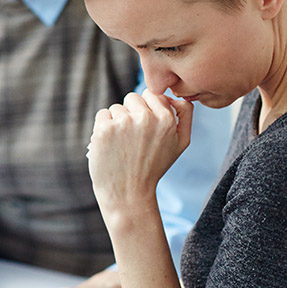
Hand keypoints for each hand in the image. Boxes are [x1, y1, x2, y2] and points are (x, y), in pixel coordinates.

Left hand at [89, 92, 191, 212]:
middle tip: (133, 137)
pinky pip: (102, 115)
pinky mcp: (103, 129)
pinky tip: (110, 144)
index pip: (152, 93)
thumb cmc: (153, 168)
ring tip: (123, 144)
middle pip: (132, 98)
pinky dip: (103, 126)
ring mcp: (122, 123)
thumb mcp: (180, 144)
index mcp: (166, 119)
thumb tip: (176, 94)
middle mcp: (145, 118)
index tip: (144, 124)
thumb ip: (184, 115)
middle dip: (131, 113)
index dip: (147, 107)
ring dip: (117, 121)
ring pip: (116, 108)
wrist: (128, 194)